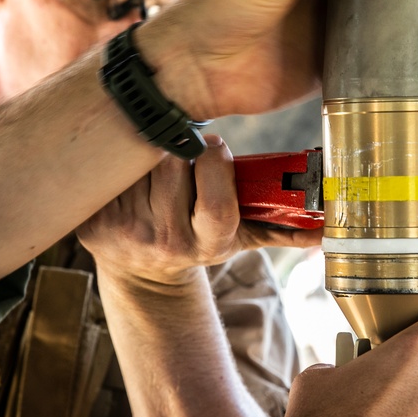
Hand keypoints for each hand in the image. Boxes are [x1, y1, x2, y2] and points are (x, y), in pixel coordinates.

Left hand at [77, 134, 320, 286]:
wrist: (144, 269)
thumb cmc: (200, 236)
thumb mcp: (241, 236)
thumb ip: (282, 229)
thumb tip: (325, 231)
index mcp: (206, 245)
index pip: (216, 203)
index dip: (216, 168)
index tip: (217, 148)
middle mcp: (166, 245)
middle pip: (173, 168)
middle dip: (181, 147)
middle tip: (184, 148)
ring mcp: (126, 236)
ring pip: (140, 162)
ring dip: (150, 150)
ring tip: (158, 161)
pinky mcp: (92, 226)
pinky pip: (109, 172)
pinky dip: (120, 162)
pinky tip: (127, 172)